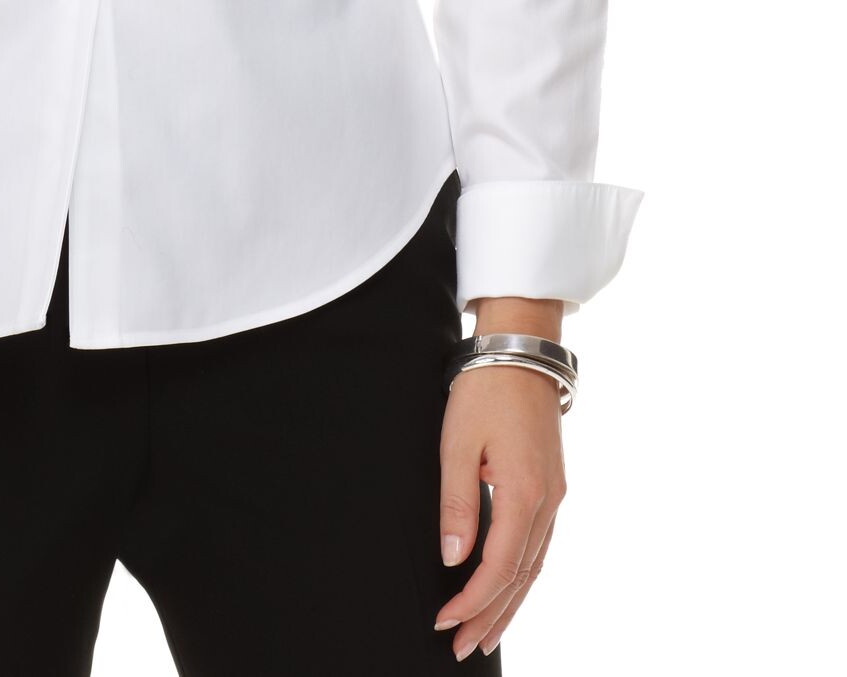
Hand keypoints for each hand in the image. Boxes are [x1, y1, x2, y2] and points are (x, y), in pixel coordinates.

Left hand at [434, 362, 566, 659]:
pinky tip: (508, 592)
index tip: (444, 622)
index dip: (472, 601)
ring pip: (535, 568)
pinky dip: (522, 578)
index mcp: (525, 493)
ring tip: (484, 636)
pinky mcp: (553, 489)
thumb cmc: (484, 391)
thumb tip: (453, 559)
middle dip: (492, 617)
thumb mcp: (457, 443)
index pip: (499, 567)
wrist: (520, 353)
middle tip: (463, 649)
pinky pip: (540, 547)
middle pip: (522, 579)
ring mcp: (556, 497)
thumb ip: (457, 503)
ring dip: (509, 605)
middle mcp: (549, 503)